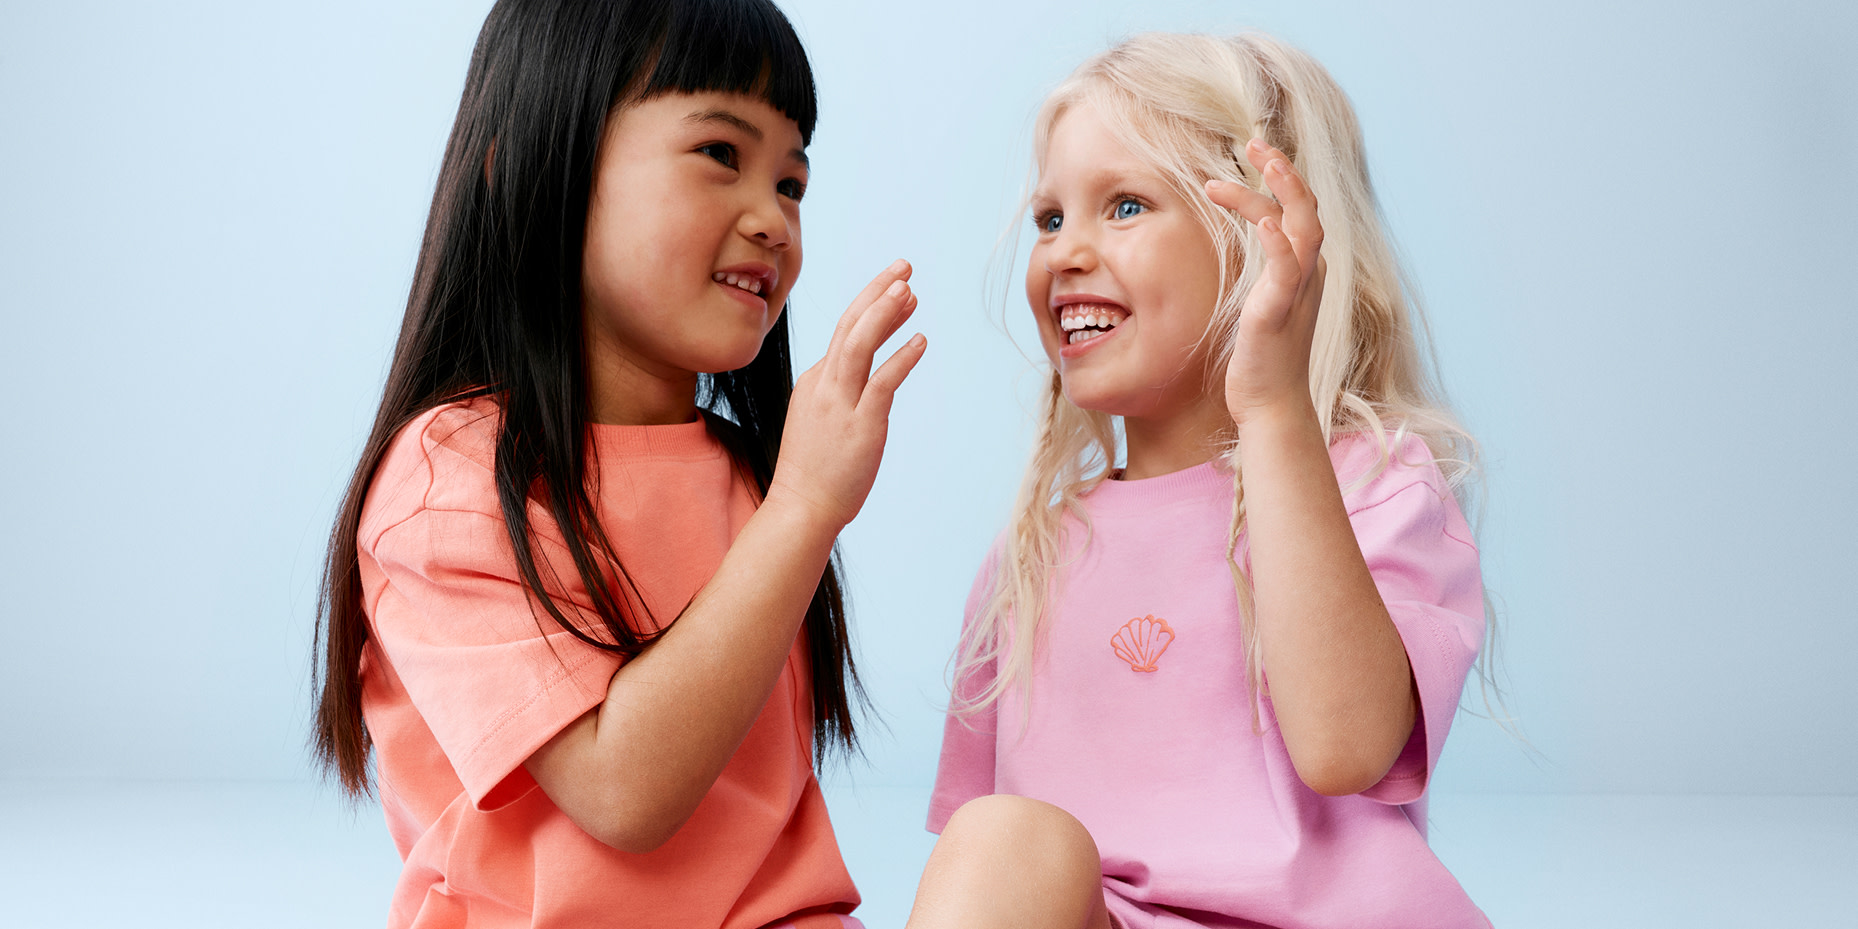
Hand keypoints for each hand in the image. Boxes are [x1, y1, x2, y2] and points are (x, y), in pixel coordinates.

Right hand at [765, 259, 927, 530]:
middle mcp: (824, 384)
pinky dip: (901, 357)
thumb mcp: (822, 420)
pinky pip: (882, 382)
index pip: (844, 332)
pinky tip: (920, 340)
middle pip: (850, 326)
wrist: (801, 507)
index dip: (871, 304)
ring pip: (859, 345)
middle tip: (904, 267)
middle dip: (877, 292)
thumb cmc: (815, 471)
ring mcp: (840, 404)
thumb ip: (840, 395)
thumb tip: (866, 380)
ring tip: (909, 289)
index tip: (896, 287)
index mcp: (815, 381)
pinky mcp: (859, 426)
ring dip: (885, 313)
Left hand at [1204, 139, 1327, 425]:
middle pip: (1306, 208)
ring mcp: (1298, 291)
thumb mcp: (1262, 306)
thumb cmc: (1262, 360)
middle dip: (1283, 171)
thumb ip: (1261, 277)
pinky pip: (1285, 267)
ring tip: (1256, 160)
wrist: (1271, 406)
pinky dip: (1275, 239)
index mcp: (1303, 272)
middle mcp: (1309, 275)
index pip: (1297, 213)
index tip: (1253, 156)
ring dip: (1282, 190)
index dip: (1280, 181)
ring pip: (1303, 226)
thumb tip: (1248, 255)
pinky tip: (1256, 217)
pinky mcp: (1280, 310)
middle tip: (1254, 141)